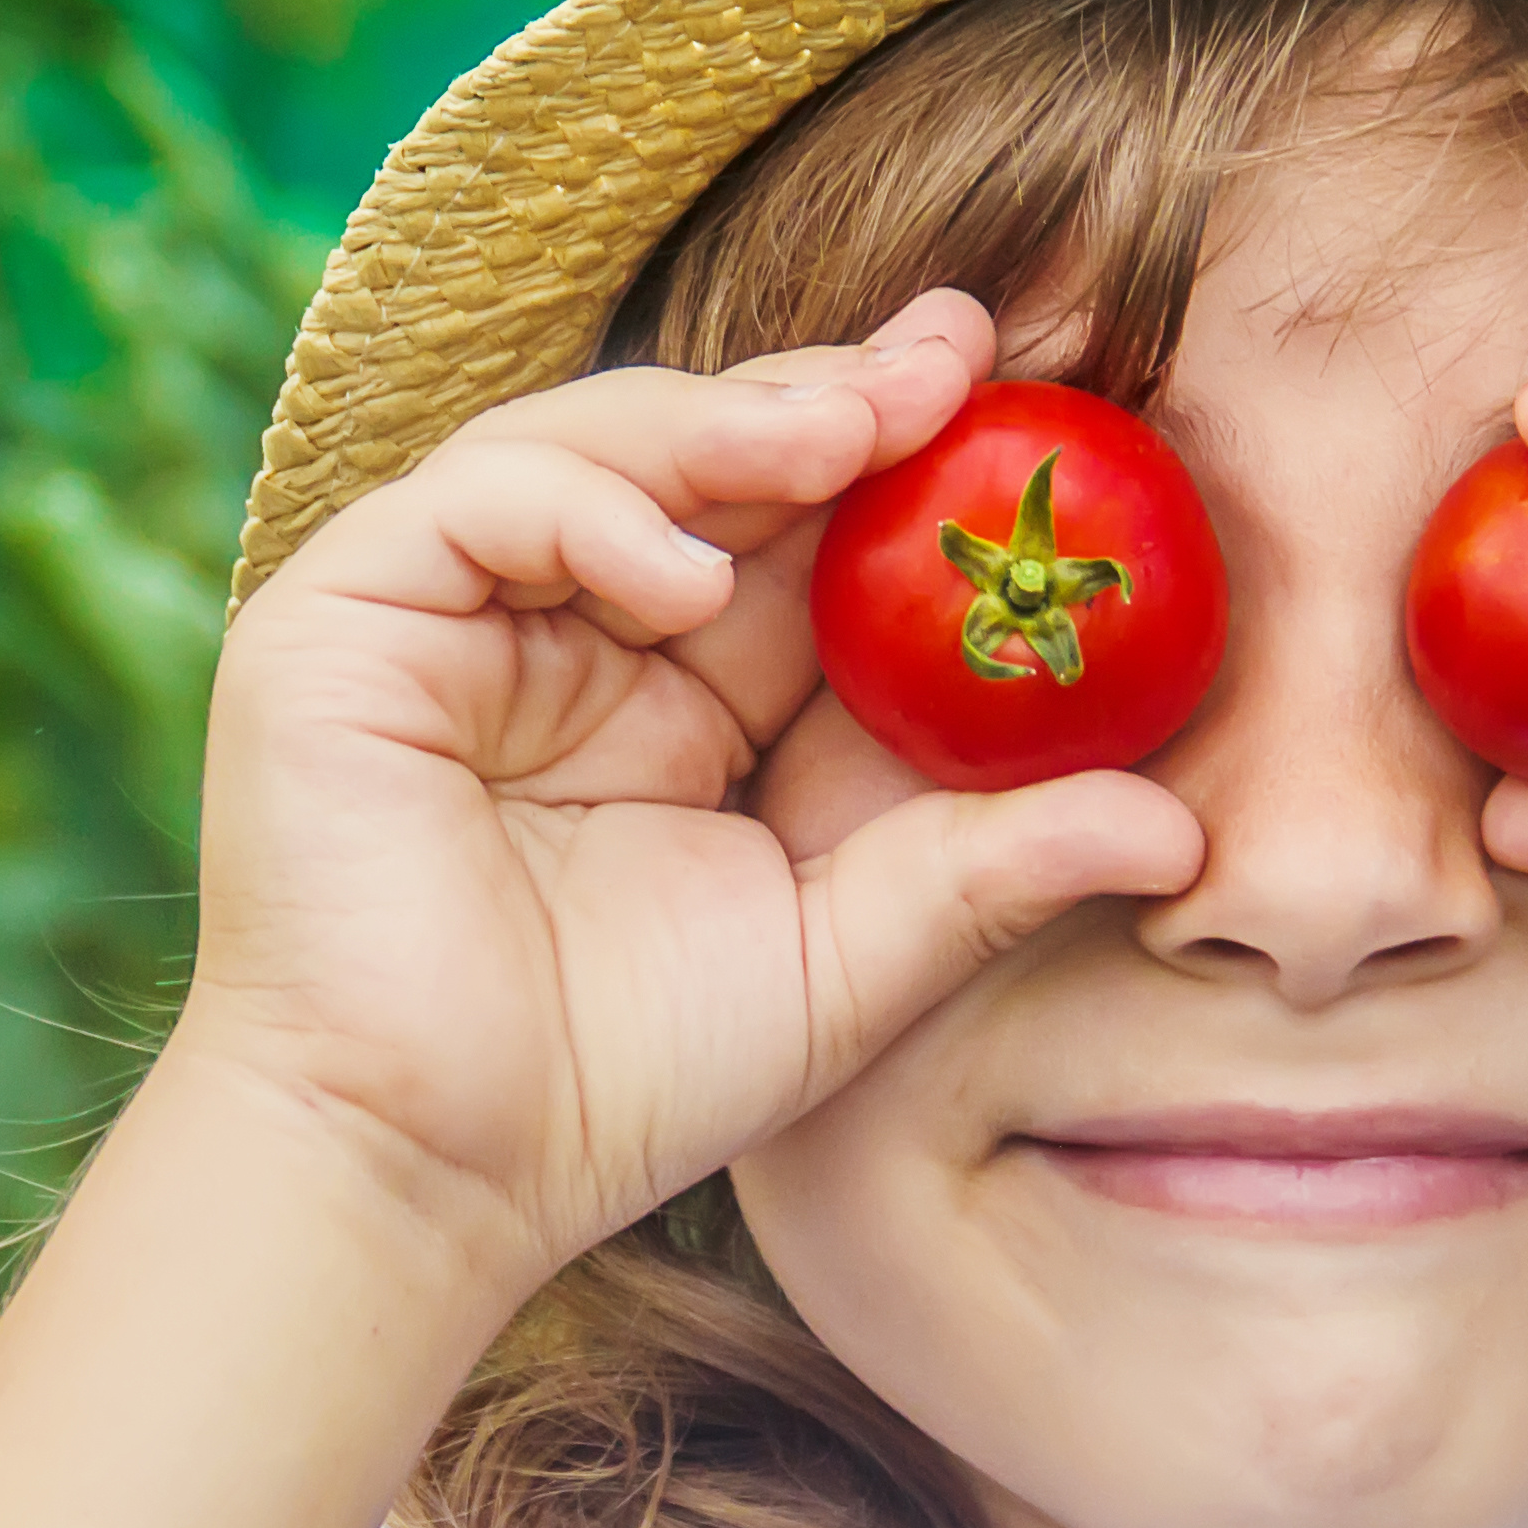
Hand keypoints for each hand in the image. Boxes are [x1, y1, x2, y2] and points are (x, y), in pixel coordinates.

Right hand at [182, 290, 1203, 1292]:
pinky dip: (590, 511)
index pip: (803, 523)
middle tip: (966, 356)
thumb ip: (987, 876)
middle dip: (837, 389)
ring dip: (729, 421)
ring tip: (849, 438)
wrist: (432, 1171)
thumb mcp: (843, 959)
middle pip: (707, 449)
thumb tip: (1181, 834)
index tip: (1035, 381)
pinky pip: (476, 502)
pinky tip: (688, 578)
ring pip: (593, 441)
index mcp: (681, 686)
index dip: (909, 443)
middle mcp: (565, 625)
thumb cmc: (618, 1080)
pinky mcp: (347, 619)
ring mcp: (448, 613)